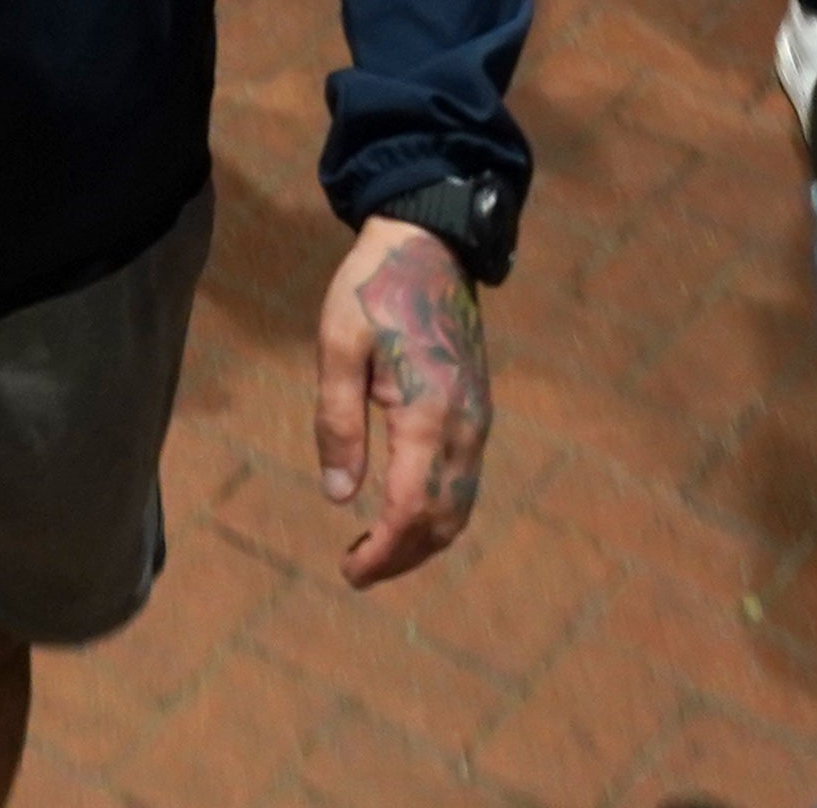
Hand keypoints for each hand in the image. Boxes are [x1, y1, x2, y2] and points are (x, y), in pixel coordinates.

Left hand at [312, 220, 488, 586]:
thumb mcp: (338, 346)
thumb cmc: (372, 289)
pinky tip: (404, 513)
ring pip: (461, 507)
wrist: (429, 243)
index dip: (383, 552)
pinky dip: (438, 513)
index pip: (410, 510)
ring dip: (422, 540)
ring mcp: (479, 421)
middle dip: (402, 557)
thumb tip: (338, 497)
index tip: (350, 573)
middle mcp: (465, 426)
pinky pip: (466, 483)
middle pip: (443, 520)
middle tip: (355, 571)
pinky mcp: (479, 412)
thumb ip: (337, 422)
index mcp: (429, 413)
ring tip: (375, 552)